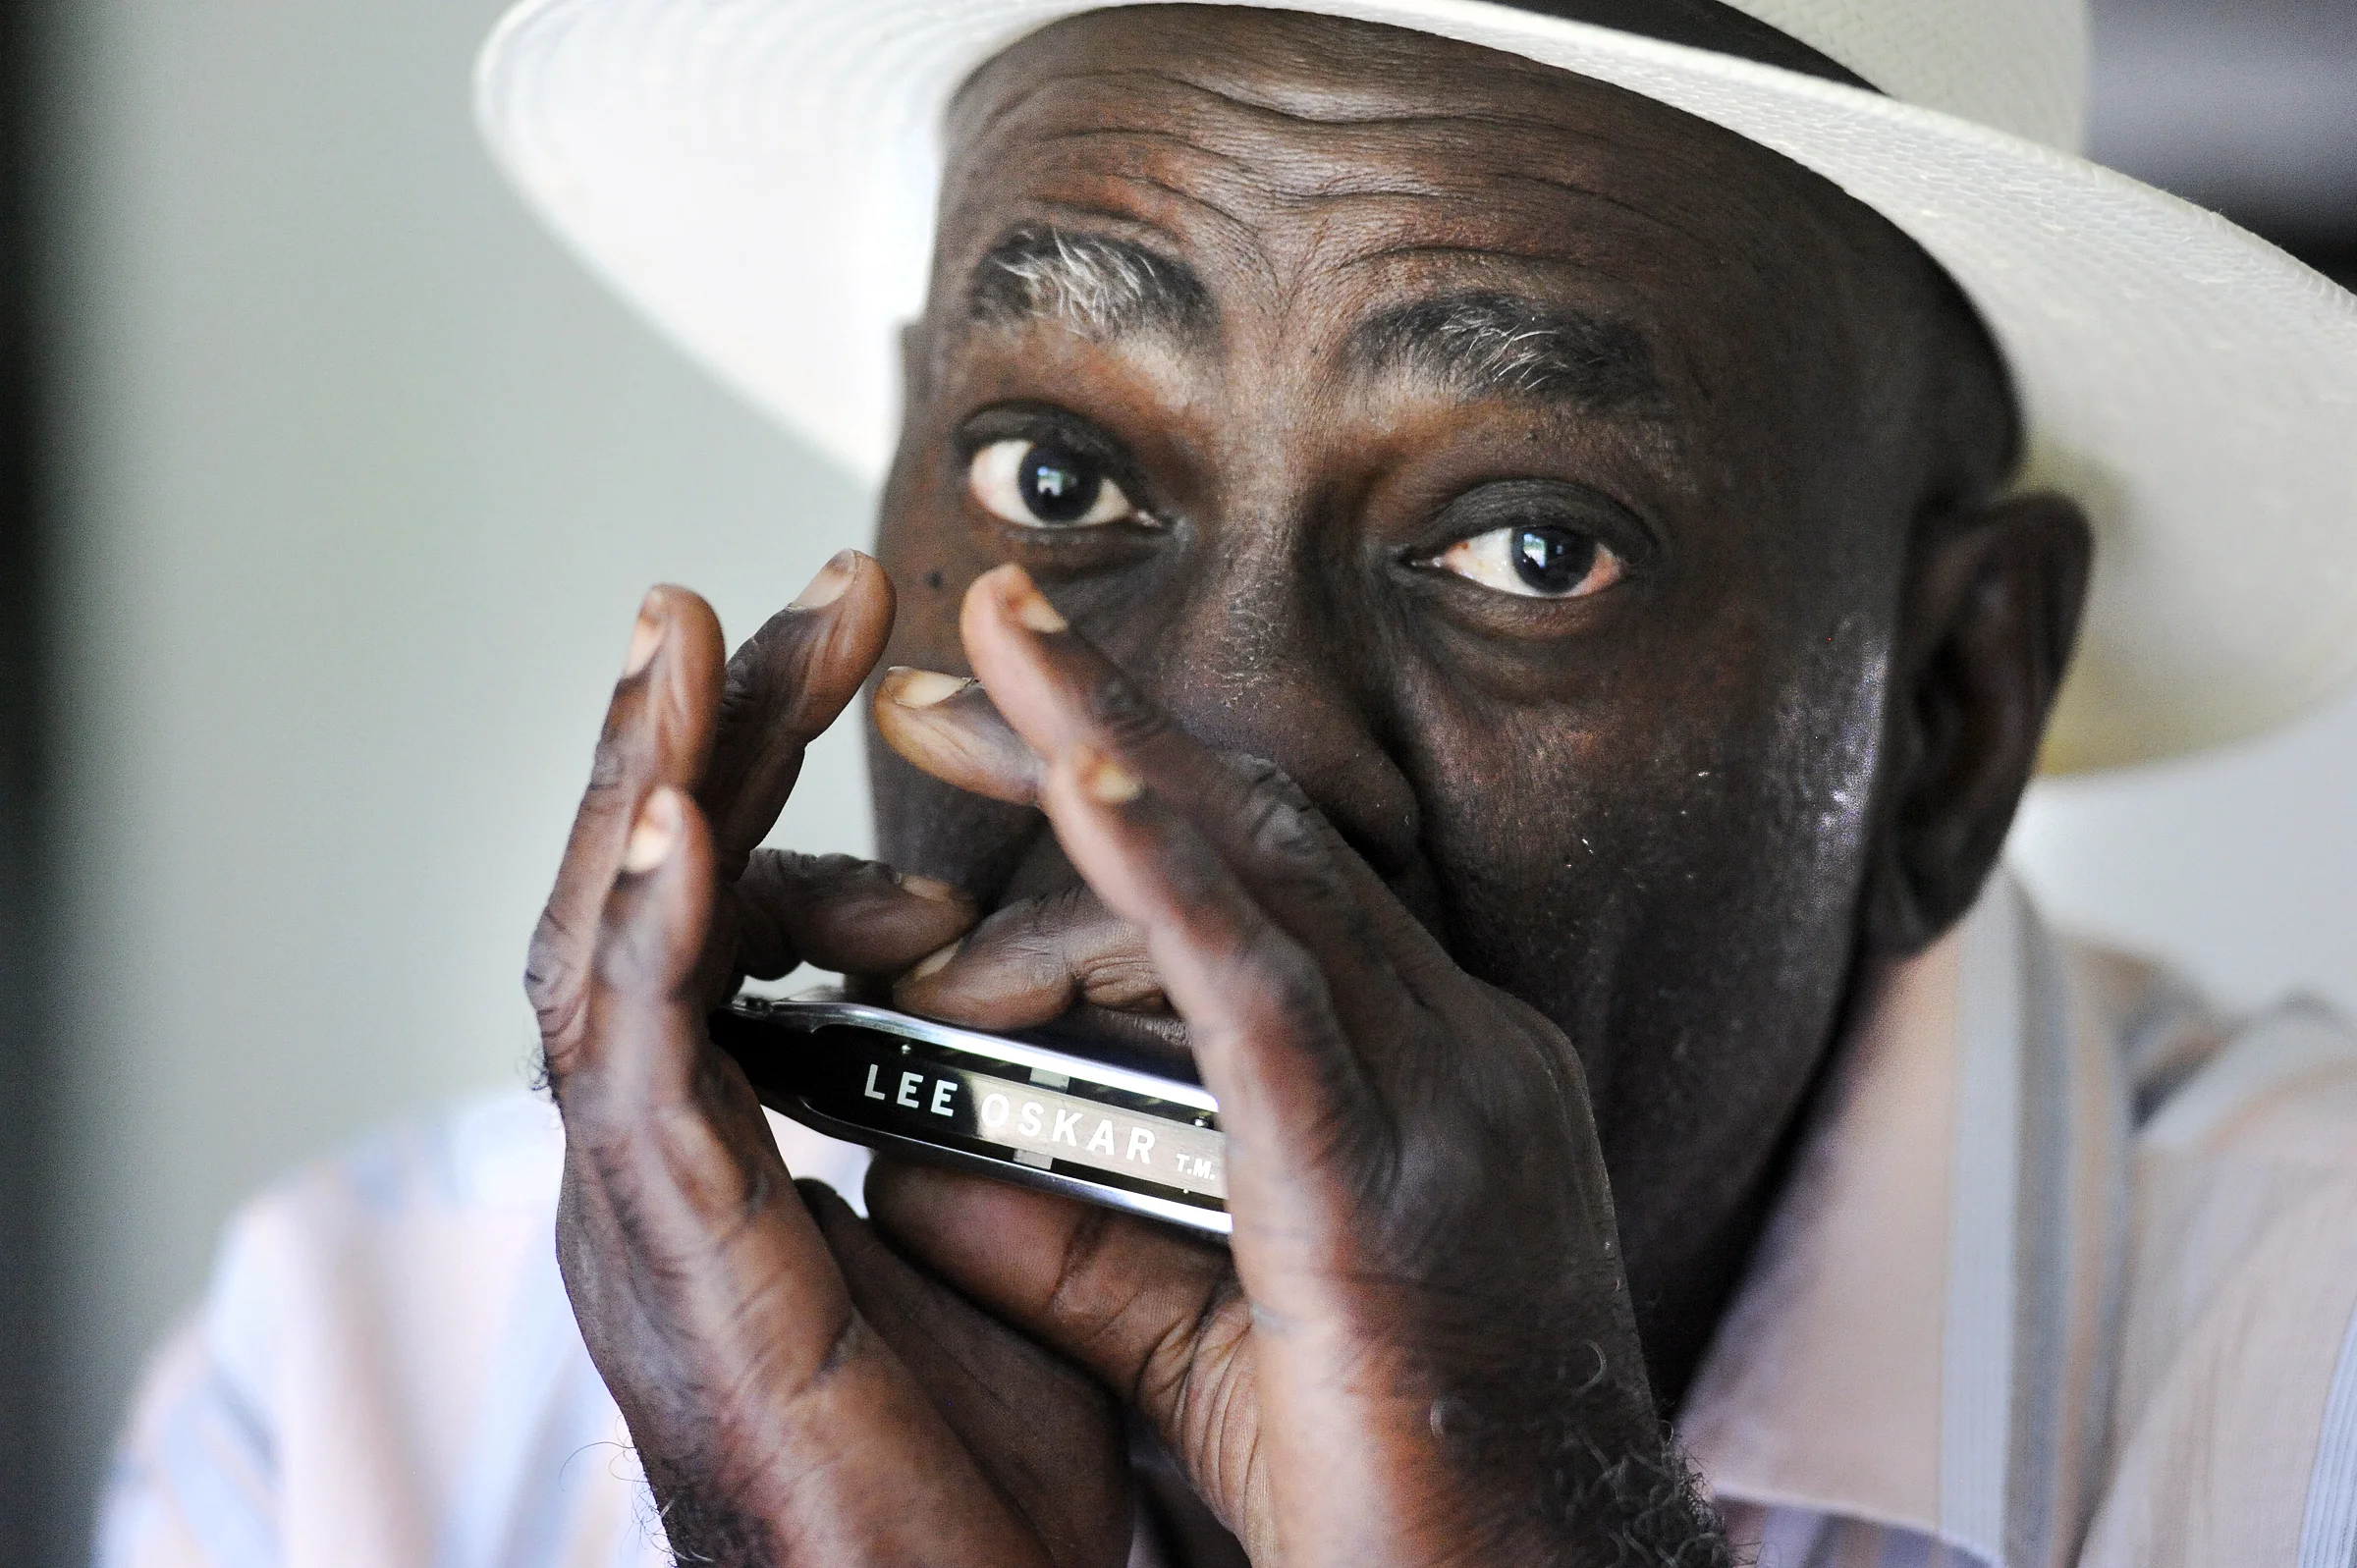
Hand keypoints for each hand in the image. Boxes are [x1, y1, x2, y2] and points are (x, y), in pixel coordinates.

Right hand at [523, 556, 1133, 1566]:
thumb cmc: (970, 1489)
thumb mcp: (989, 1258)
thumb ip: (970, 1130)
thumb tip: (983, 1015)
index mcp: (732, 1153)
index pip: (723, 910)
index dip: (766, 764)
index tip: (846, 641)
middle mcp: (667, 1169)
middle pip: (645, 902)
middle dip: (706, 730)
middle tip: (782, 595)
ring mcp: (648, 1222)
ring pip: (600, 959)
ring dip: (642, 787)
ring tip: (679, 641)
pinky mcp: (677, 1281)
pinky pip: (632, 1082)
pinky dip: (647, 938)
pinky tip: (674, 821)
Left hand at [864, 565, 1727, 1566]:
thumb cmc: (1397, 1503)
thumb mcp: (1199, 1345)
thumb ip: (1065, 1246)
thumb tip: (907, 1171)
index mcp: (1430, 1083)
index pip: (1268, 886)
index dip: (1133, 788)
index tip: (1008, 728)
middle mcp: (1460, 1058)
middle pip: (1265, 838)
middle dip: (1104, 729)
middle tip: (969, 638)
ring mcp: (1452, 1105)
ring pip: (1270, 878)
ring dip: (1115, 750)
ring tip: (992, 648)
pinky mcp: (1403, 1182)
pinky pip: (1272, 995)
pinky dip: (1169, 880)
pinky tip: (1082, 786)